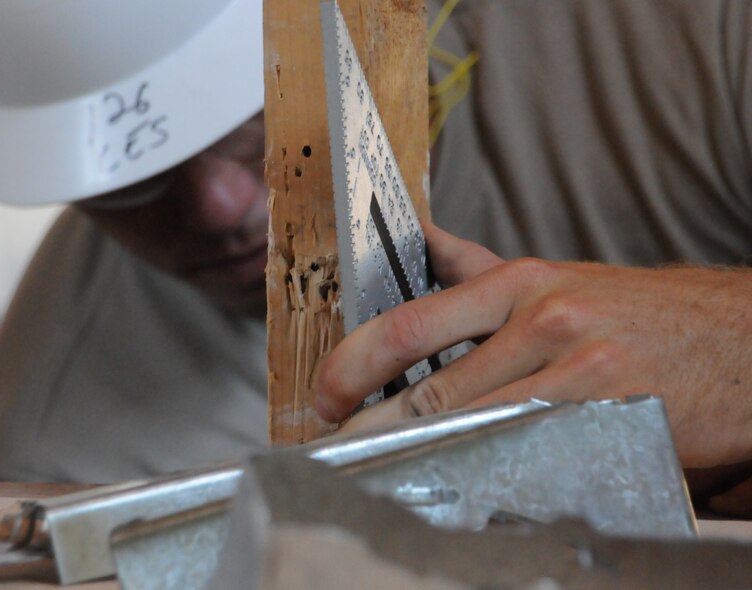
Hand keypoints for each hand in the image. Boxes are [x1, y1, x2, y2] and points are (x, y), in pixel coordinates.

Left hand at [316, 222, 751, 467]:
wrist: (734, 338)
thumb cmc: (634, 311)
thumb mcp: (553, 277)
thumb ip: (476, 266)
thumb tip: (418, 236)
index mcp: (521, 284)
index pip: (414, 323)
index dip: (356, 364)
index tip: (328, 394)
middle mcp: (546, 320)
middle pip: (435, 390)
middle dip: (376, 426)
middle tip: (343, 445)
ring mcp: (581, 373)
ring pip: (475, 429)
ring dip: (421, 454)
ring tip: (388, 464)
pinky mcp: (612, 419)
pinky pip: (530, 454)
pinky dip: (487, 471)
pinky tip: (465, 478)